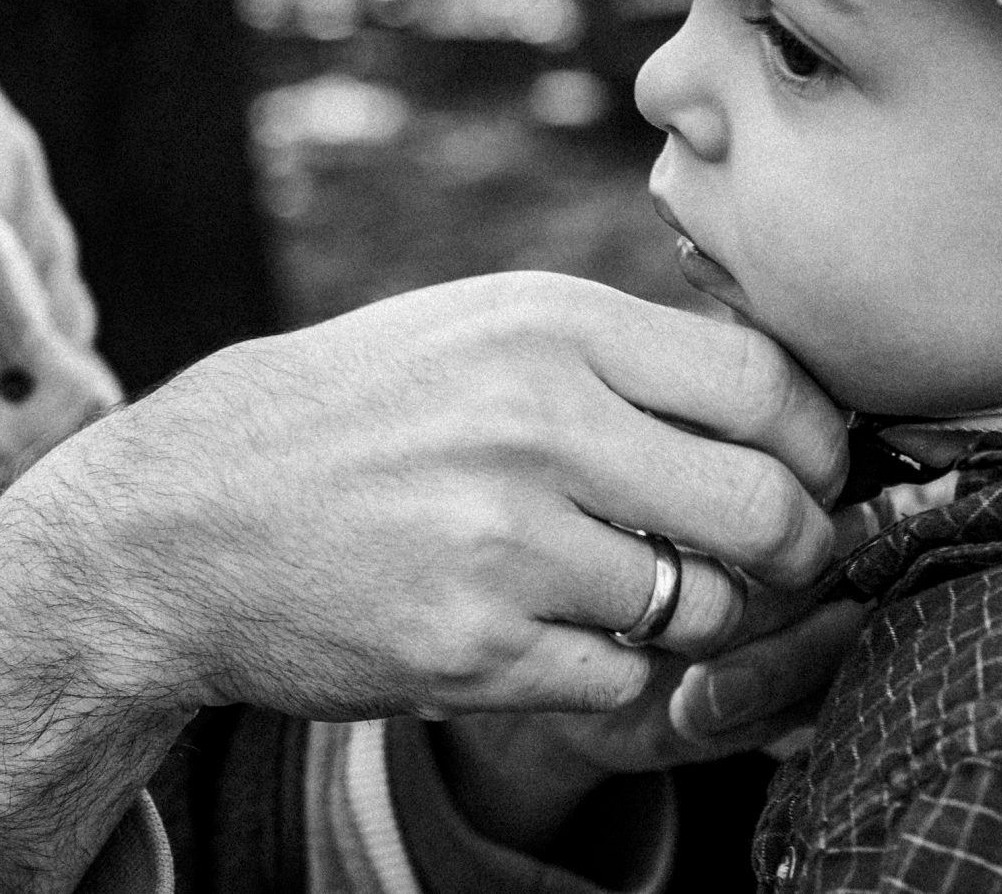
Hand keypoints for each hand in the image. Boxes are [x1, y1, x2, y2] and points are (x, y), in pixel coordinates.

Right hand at [0, 272, 848, 890]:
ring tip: (630, 597)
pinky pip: (620, 678)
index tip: (808, 472)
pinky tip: (543, 633)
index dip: (817, 442)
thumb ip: (611, 354)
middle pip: (766, 505)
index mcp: (546, 324)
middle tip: (765, 565)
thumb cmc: (348, 417)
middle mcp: (536, 419)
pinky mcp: (473, 644)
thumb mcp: (471, 331)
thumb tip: (781, 401)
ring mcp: (504, 538)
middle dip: (793, 551)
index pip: (766, 382)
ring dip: (690, 620)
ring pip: (701, 607)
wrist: (184, 517)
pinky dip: (605, 670)